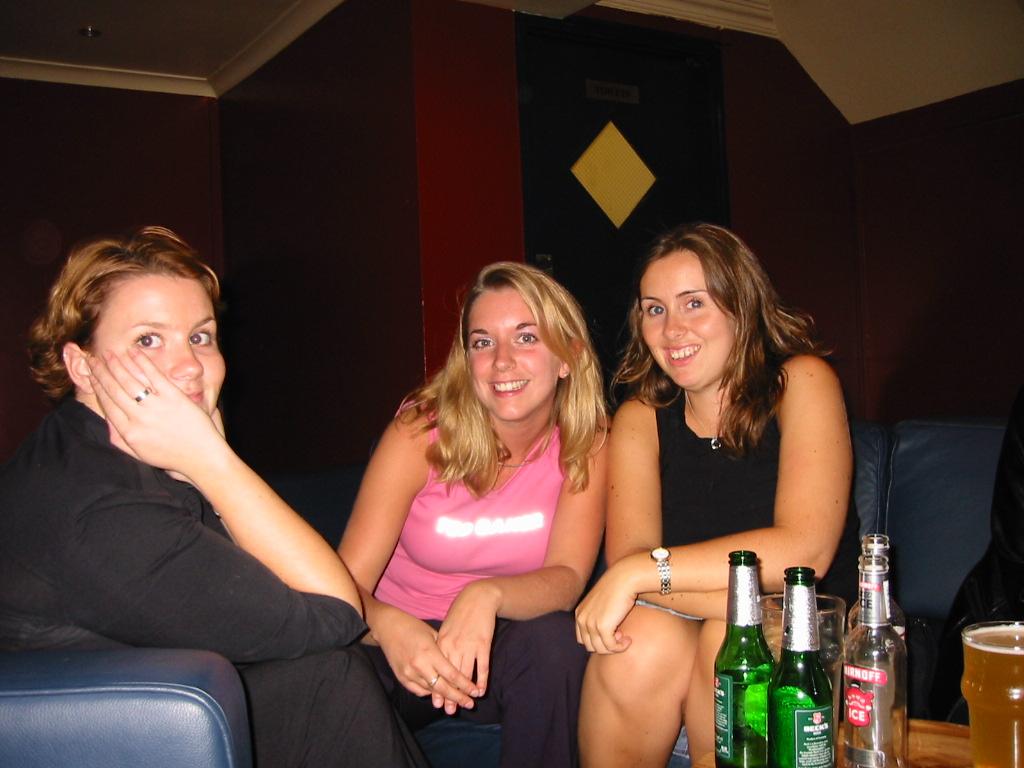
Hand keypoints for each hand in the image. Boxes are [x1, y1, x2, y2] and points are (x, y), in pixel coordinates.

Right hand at [87, 349, 224, 477]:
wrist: (201, 458)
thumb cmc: (171, 457)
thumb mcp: (139, 453)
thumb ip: (119, 438)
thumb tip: (105, 420)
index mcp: (129, 432)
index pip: (107, 404)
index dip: (97, 386)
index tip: (91, 375)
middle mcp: (139, 419)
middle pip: (114, 390)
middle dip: (101, 372)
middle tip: (93, 359)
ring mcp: (157, 407)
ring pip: (130, 381)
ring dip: (117, 364)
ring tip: (109, 353)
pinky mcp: (174, 398)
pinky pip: (154, 376)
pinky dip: (142, 362)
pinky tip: (134, 351)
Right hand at [375, 604, 478, 711]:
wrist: (388, 627)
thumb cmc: (413, 627)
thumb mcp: (433, 635)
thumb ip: (445, 652)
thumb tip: (458, 667)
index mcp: (430, 653)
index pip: (451, 674)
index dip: (465, 685)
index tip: (475, 692)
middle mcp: (419, 666)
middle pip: (442, 688)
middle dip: (458, 698)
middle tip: (470, 705)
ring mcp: (408, 673)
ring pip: (431, 691)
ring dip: (444, 697)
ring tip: (457, 701)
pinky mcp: (401, 677)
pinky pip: (418, 691)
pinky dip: (429, 693)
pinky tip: (438, 693)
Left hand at [435, 581, 499, 710]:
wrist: (478, 598)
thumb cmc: (460, 614)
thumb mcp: (445, 629)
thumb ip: (440, 647)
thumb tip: (436, 666)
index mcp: (441, 643)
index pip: (437, 671)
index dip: (437, 688)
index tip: (436, 702)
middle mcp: (453, 646)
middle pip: (450, 676)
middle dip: (450, 695)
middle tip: (450, 710)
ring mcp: (468, 645)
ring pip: (466, 674)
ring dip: (466, 691)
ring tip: (466, 704)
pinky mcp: (483, 644)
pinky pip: (482, 666)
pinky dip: (481, 680)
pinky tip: (481, 690)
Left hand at [574, 558, 641, 653]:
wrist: (625, 578)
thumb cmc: (618, 589)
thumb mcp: (603, 603)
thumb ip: (599, 617)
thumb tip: (606, 638)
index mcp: (579, 613)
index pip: (583, 639)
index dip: (598, 640)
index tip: (612, 634)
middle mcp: (582, 619)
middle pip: (590, 646)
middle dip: (605, 645)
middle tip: (620, 636)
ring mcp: (590, 623)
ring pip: (600, 649)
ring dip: (614, 647)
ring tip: (625, 637)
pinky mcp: (602, 627)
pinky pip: (611, 647)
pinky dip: (620, 647)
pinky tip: (628, 639)